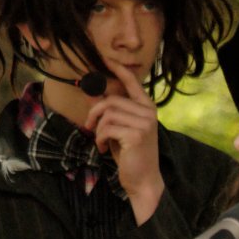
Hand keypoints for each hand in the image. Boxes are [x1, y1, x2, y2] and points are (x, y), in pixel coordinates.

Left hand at [86, 59, 163, 220]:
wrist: (143, 180)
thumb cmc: (131, 155)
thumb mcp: (118, 129)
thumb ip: (108, 111)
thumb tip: (90, 91)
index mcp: (147, 108)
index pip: (132, 82)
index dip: (118, 69)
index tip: (105, 57)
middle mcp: (148, 112)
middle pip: (111, 100)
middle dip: (95, 113)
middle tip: (90, 127)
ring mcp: (144, 123)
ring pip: (108, 113)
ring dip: (98, 129)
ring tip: (100, 141)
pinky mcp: (136, 135)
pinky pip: (108, 127)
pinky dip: (100, 138)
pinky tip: (104, 148)